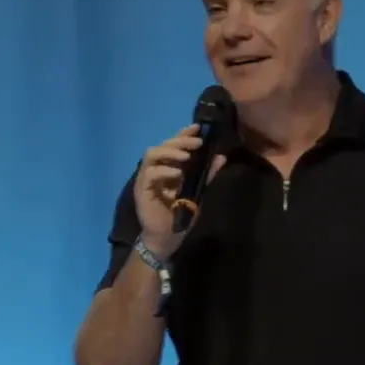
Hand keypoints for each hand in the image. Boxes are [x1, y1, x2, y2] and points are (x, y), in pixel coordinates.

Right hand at [133, 123, 226, 258]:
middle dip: (180, 141)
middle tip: (197, 143)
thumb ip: (207, 175)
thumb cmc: (181, 214)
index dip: (185, 134)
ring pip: (152, 154)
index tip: (198, 128)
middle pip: (164, 145)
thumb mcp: (198, 192)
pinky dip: (163, 170)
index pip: (175, 144)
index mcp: (170, 167)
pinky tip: (177, 174)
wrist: (168, 237)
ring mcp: (147, 178)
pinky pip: (149, 173)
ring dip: (170, 152)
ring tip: (186, 157)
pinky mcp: (141, 188)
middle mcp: (157, 168)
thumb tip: (222, 157)